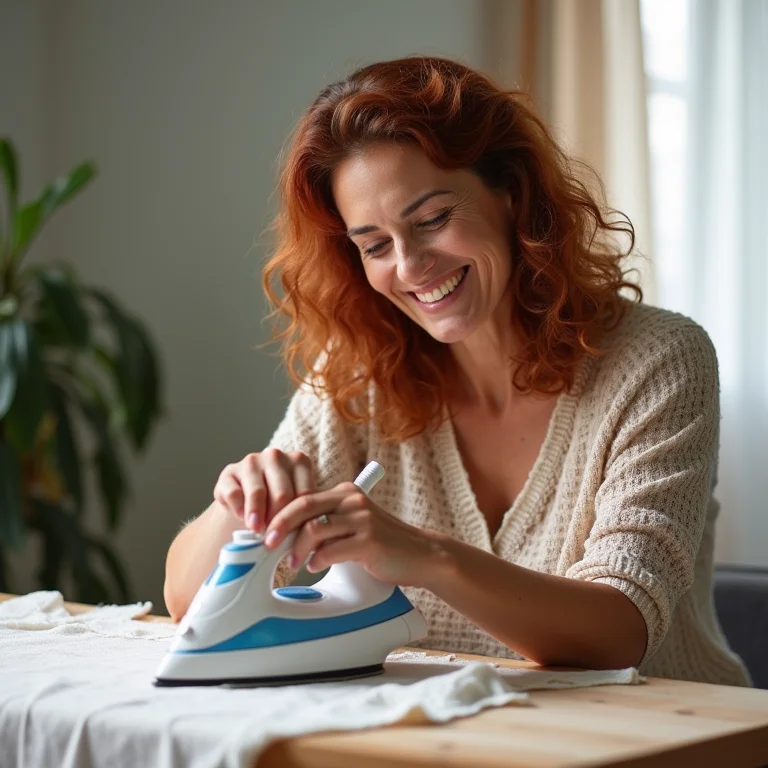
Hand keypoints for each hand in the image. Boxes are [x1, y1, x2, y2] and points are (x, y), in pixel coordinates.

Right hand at [212, 448, 314, 532]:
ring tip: (258, 531)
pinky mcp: (228, 472)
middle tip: (275, 538)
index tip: (296, 536)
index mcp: (299, 461)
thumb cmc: (279, 507)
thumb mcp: (296, 506)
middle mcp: (276, 456)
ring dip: (257, 516)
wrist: (247, 506)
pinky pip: (234, 494)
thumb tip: (306, 533)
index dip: (300, 518)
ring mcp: (251, 461)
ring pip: (258, 492)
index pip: (304, 493)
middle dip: (278, 520)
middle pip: (282, 494)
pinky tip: (242, 519)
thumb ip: (303, 512)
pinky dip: (238, 509)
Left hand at [263, 481, 442, 586]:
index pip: (302, 497)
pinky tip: (315, 567)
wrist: (422, 555)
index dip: (279, 514)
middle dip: (280, 526)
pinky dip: (317, 560)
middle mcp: (353, 500)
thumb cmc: (383, 545)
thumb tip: (287, 536)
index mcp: (346, 492)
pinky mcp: (370, 541)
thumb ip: (327, 525)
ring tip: (292, 562)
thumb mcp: (353, 525)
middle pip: (303, 506)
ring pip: (315, 528)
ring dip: (297, 548)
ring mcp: (363, 519)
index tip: (265, 531)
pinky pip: (332, 549)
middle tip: (267, 544)